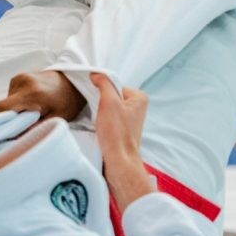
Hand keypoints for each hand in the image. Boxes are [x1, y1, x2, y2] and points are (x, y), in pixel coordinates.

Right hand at [0, 70, 85, 121]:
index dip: (5, 120)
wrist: (75, 81)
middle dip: (12, 115)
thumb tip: (15, 137)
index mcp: (33, 93)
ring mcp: (21, 76)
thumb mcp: (56, 118)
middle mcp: (24, 81)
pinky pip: (11, 92)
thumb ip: (35, 128)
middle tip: (27, 119)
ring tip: (33, 108)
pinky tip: (32, 100)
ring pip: (7, 99)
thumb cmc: (69, 102)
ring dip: (16, 107)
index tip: (14, 127)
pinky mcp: (20, 75)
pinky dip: (18, 99)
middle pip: (3, 105)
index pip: (4, 107)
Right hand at [90, 72, 154, 212]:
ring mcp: (130, 120)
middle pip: (111, 96)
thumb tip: (97, 74)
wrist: (118, 162)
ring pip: (108, 108)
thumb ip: (103, 84)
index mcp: (139, 98)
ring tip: (101, 123)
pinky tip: (100, 130)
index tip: (97, 101)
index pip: (114, 85)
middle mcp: (137, 108)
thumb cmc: (116, 135)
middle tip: (99, 115)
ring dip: (100, 114)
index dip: (102, 91)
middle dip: (101, 103)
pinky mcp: (122, 130)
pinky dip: (101, 122)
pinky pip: (108, 119)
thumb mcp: (109, 102)